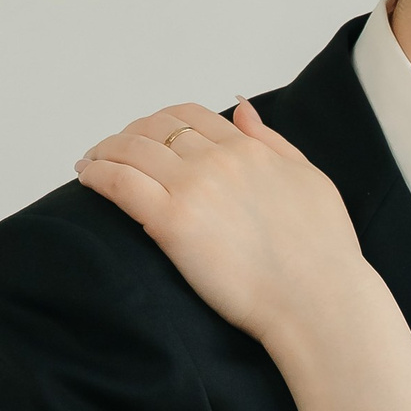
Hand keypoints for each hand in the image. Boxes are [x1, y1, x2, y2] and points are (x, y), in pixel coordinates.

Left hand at [75, 101, 366, 349]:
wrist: (319, 300)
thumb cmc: (324, 251)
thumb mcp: (310, 178)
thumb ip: (272, 142)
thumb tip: (242, 109)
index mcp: (249, 150)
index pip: (191, 116)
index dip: (161, 121)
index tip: (147, 136)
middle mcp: (217, 160)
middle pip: (154, 129)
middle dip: (127, 135)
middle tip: (112, 151)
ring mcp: (192, 188)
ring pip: (130, 150)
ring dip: (104, 152)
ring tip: (90, 164)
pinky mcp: (171, 223)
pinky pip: (119, 183)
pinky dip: (97, 175)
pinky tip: (87, 179)